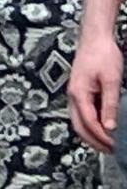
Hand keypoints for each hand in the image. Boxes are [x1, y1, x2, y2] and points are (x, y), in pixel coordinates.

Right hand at [73, 30, 121, 152]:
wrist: (95, 37)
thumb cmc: (103, 55)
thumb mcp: (112, 80)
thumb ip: (110, 104)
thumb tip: (109, 127)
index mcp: (79, 93)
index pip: (90, 123)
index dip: (102, 137)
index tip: (115, 145)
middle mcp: (73, 95)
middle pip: (79, 126)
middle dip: (93, 141)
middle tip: (111, 151)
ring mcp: (74, 93)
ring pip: (78, 121)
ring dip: (91, 134)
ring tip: (108, 143)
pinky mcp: (79, 91)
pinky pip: (82, 113)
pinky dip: (90, 125)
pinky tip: (102, 127)